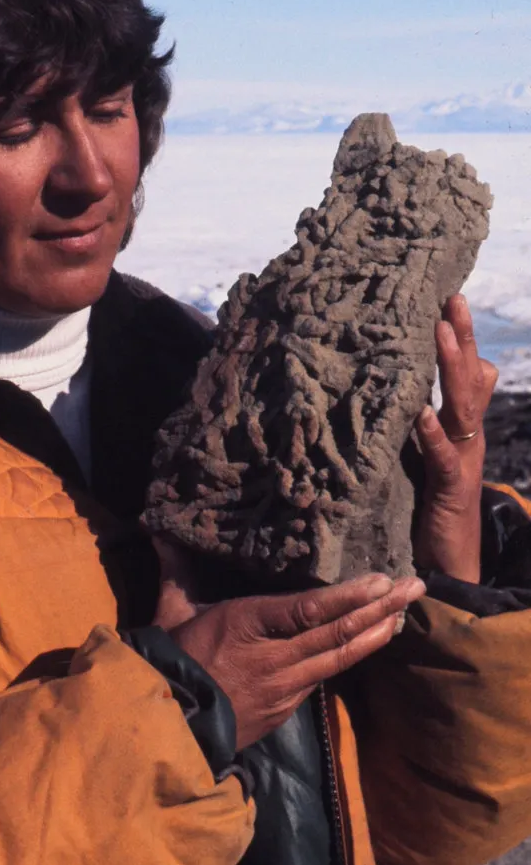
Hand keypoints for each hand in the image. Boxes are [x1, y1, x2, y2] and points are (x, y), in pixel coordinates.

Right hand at [155, 542, 424, 749]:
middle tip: (415, 587)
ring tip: (404, 613)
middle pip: (338, 632)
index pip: (308, 610)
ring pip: (340, 658)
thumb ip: (177, 571)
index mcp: (247, 625)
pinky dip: (349, 657)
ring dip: (376, 634)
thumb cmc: (170, 660)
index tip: (382, 580)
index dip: (349, 596)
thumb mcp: (172, 612)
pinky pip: (323, 678)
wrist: (168, 725)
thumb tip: (157, 529)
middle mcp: (275, 657)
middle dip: (381, 608)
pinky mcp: (286, 709)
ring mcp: (285, 687)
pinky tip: (368, 644)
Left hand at [414, 293, 497, 582]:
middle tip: (452, 299)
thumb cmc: (429, 508)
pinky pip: (443, 456)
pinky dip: (433, 434)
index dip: (460, 338)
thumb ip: (416, 427)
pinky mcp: (450, 490)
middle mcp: (466, 438)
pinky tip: (421, 413)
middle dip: (461, 338)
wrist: (449, 566)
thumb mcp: (424, 460)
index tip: (447, 298)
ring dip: (451, 369)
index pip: (465, 374)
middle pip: (469, 379)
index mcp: (459, 428)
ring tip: (440, 333)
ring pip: (462, 407)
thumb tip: (395, 392)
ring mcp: (463, 461)